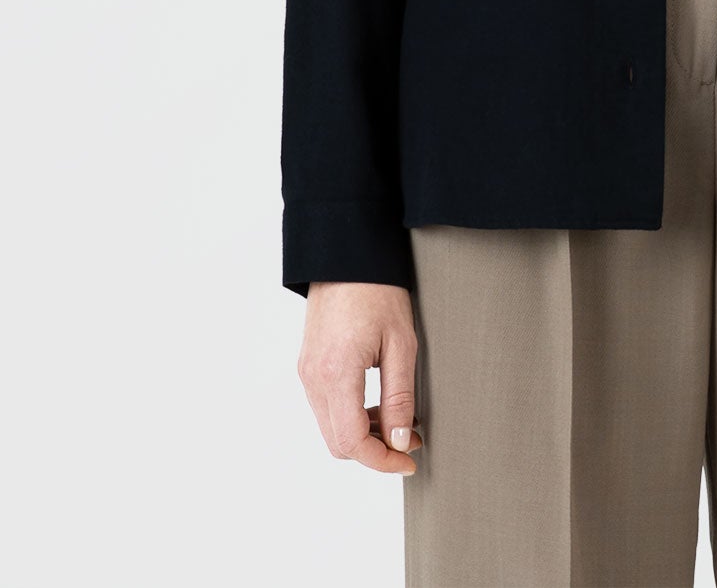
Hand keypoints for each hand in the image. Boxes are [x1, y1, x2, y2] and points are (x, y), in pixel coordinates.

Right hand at [297, 281, 423, 472]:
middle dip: (375, 450)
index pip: (353, 442)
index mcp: (336, 374)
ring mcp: (307, 372)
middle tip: (410, 439)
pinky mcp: (308, 365)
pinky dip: (351, 416)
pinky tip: (378, 402)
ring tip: (399, 418)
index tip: (409, 460)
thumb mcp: (401, 343)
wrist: (347, 254)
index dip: (382, 461)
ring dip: (364, 434)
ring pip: (331, 428)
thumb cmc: (379, 291)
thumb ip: (399, 396)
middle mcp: (314, 379)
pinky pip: (326, 408)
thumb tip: (398, 442)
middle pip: (338, 443)